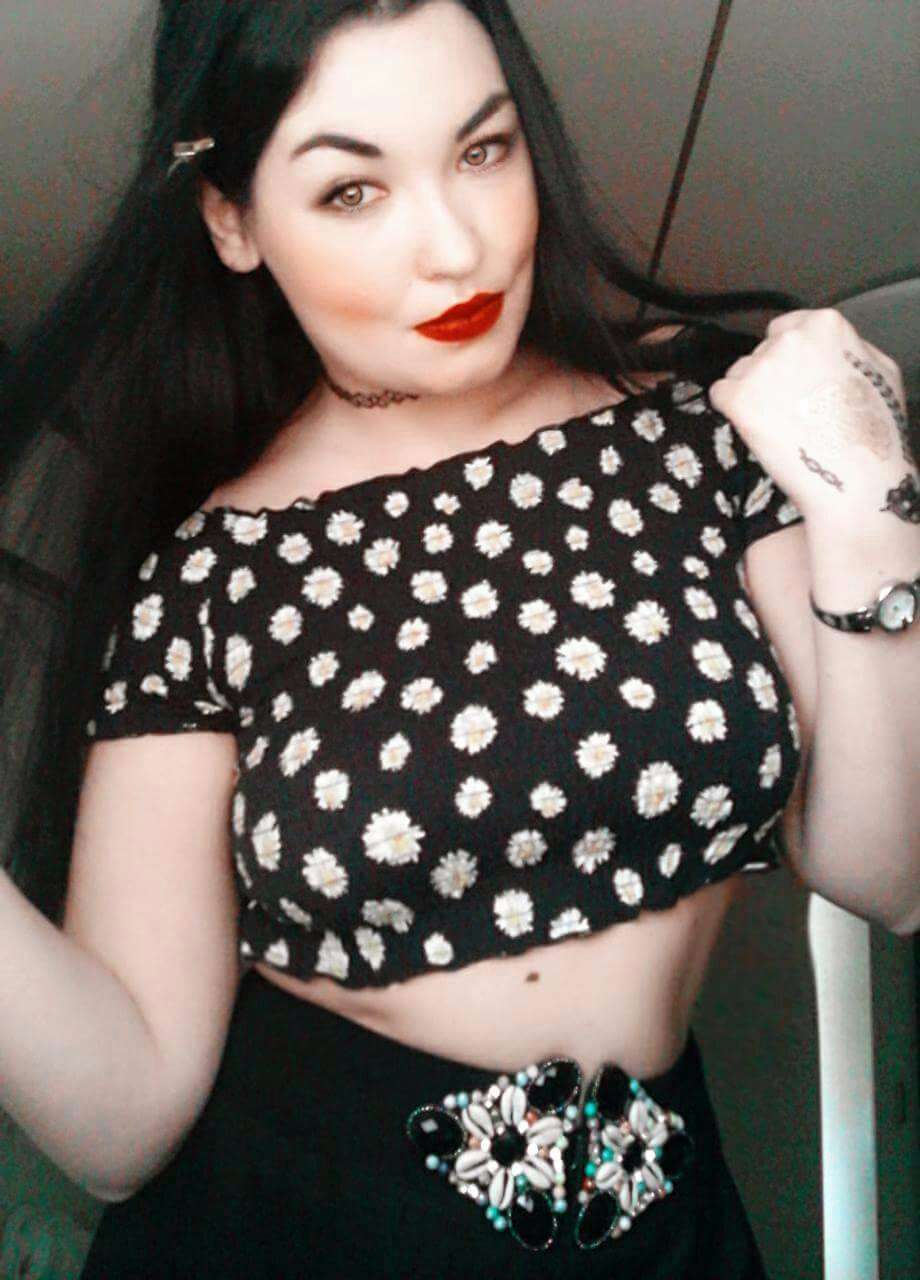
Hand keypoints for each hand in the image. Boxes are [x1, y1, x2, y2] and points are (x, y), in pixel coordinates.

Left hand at [708, 308, 917, 527]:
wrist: (855, 479)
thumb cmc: (873, 433)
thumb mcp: (882, 372)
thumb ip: (851, 349)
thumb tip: (831, 348)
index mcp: (825, 325)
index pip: (787, 328)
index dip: (789, 358)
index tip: (794, 379)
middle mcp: (790, 339)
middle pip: (762, 352)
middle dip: (771, 377)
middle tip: (790, 409)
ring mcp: (761, 367)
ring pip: (740, 373)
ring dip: (751, 395)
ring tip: (779, 425)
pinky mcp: (738, 398)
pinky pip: (720, 395)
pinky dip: (732, 412)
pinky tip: (756, 430)